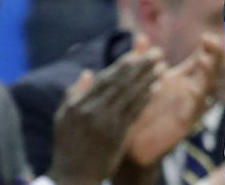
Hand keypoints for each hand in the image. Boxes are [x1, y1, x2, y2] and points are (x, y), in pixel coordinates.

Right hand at [48, 46, 163, 184]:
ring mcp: (106, 123)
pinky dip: (146, 98)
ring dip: (148, 78)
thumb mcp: (62, 118)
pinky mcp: (117, 135)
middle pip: (122, 82)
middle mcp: (93, 110)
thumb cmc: (66, 147)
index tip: (138, 53)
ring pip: (130, 94)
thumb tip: (88, 72)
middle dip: (141, 65)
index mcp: (80, 104)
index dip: (124, 64)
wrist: (72, 179)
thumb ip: (74, 93)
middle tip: (157, 52)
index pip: (106, 78)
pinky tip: (157, 87)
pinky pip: (134, 112)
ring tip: (162, 66)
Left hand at [123, 33, 224, 166]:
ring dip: (208, 73)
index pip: (202, 57)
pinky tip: (194, 89)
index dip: (208, 46)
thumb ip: (140, 58)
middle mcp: (190, 89)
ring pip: (208, 87)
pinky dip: (198, 99)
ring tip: (203, 59)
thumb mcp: (139, 80)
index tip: (206, 36)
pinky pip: (197, 110)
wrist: (130, 140)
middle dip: (214, 55)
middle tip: (210, 42)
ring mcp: (190, 104)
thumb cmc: (136, 108)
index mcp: (181, 77)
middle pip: (211, 69)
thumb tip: (141, 37)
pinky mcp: (185, 121)